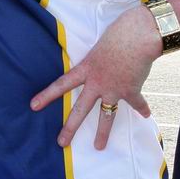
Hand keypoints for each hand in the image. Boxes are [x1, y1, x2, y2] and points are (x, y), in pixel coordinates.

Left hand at [31, 5, 160, 149]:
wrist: (139, 36)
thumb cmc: (119, 32)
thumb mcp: (100, 44)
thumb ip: (96, 59)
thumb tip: (101, 65)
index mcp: (86, 68)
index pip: (61, 84)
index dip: (47, 95)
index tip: (33, 106)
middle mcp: (97, 83)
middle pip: (80, 110)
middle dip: (70, 128)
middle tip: (61, 143)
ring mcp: (114, 89)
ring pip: (106, 116)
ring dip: (103, 133)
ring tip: (98, 146)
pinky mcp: (132, 90)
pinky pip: (137, 103)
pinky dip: (142, 108)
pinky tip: (146, 115)